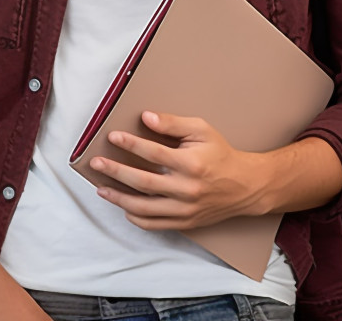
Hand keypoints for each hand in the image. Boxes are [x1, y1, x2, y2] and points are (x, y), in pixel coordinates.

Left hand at [89, 111, 267, 231]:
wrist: (245, 186)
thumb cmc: (220, 154)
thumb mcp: (201, 130)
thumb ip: (172, 124)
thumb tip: (146, 117)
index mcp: (191, 164)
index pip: (154, 153)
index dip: (131, 144)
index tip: (113, 137)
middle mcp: (187, 189)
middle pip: (143, 182)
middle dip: (115, 171)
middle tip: (97, 163)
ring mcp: (185, 210)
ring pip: (144, 208)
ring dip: (119, 198)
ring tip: (101, 187)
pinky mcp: (185, 222)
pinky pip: (154, 224)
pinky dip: (136, 217)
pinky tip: (124, 206)